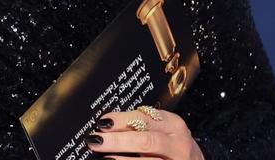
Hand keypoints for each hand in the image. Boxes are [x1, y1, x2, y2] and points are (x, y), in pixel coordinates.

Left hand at [86, 108, 203, 159]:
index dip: (122, 120)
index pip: (146, 119)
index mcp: (174, 124)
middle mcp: (178, 144)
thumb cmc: (173, 145)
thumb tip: (107, 124)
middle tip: (96, 140)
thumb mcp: (164, 130)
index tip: (102, 122)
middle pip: (146, 141)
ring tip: (104, 158)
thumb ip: (142, 125)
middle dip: (119, 140)